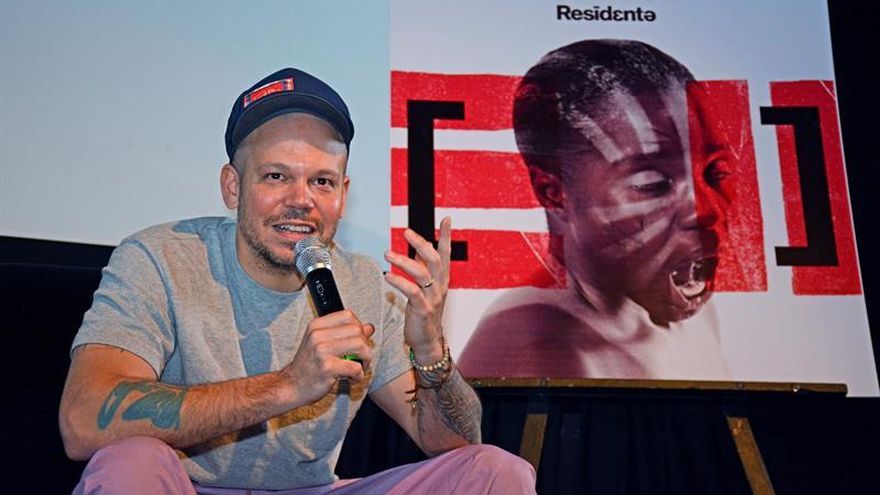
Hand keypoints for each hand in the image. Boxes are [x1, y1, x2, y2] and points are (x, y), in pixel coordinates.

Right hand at [280, 310, 374, 405]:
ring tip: (358, 367)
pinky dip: (359, 375)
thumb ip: (345, 334)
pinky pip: (355, 367)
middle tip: (360, 357)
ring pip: (360, 346)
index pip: (348, 315)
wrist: (292, 386)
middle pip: (357, 330)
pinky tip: (351, 378)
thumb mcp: (323, 343)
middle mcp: (318, 335)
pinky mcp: (327, 368)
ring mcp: (321, 351)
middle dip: (365, 345)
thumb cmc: (309, 365)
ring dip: (365, 360)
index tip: (357, 340)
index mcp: (316, 326)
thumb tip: (369, 327)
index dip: (358, 327)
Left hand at [384, 217, 451, 363]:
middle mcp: (440, 286)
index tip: (446, 219)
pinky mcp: (423, 310)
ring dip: (404, 262)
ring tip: (387, 254)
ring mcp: (433, 298)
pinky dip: (399, 282)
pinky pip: (412, 292)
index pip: (446, 254)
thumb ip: (423, 270)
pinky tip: (388, 276)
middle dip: (421, 244)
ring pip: (422, 274)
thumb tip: (416, 251)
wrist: (428, 341)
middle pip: (435, 260)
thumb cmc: (424, 313)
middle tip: (406, 232)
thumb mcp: (426, 289)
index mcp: (442, 280)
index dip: (446, 236)